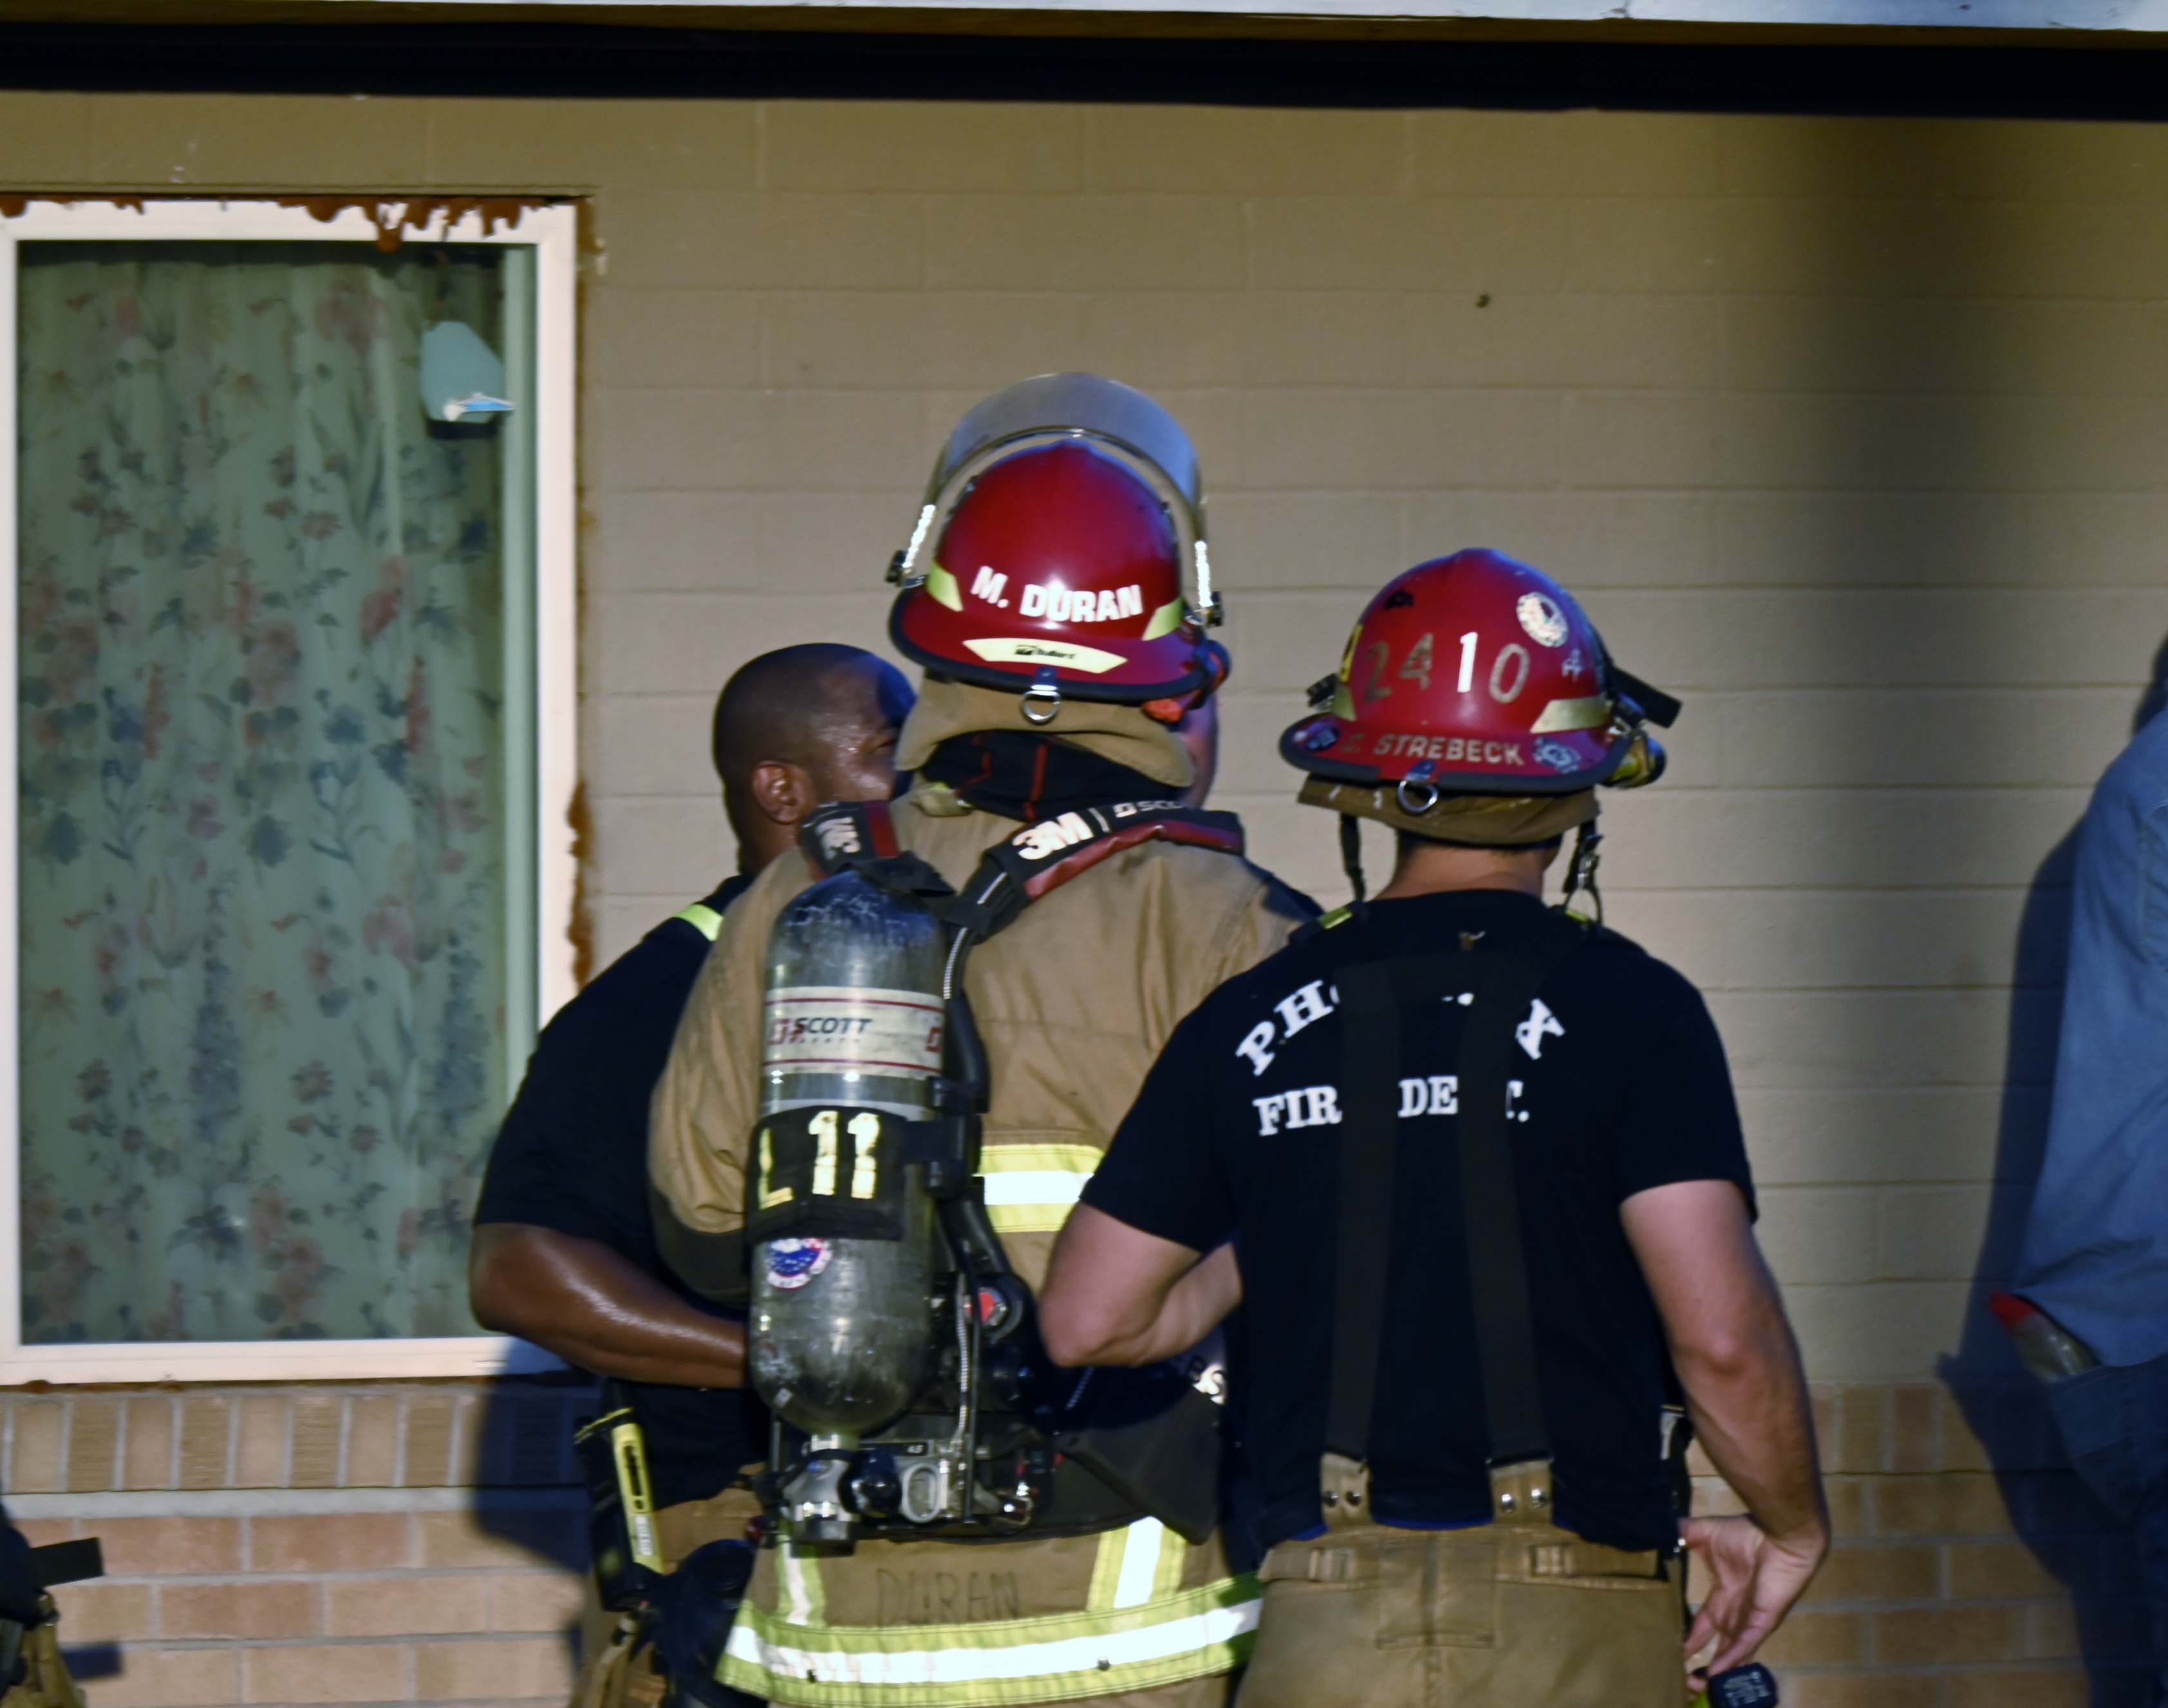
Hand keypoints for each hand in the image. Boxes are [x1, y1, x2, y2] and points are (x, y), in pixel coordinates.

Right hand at [1679, 1514, 1826, 1689]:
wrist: (1778, 1534)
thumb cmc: (1745, 1533)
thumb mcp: (1702, 1533)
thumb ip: (1680, 1533)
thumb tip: (1652, 1529)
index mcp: (1723, 1596)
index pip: (1703, 1625)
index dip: (1690, 1639)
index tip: (1674, 1651)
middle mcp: (1736, 1613)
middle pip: (1717, 1647)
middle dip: (1702, 1665)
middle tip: (1683, 1680)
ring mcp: (1749, 1620)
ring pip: (1731, 1654)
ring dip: (1716, 1671)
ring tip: (1695, 1686)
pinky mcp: (1762, 1622)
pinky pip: (1745, 1646)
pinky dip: (1731, 1660)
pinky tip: (1715, 1673)